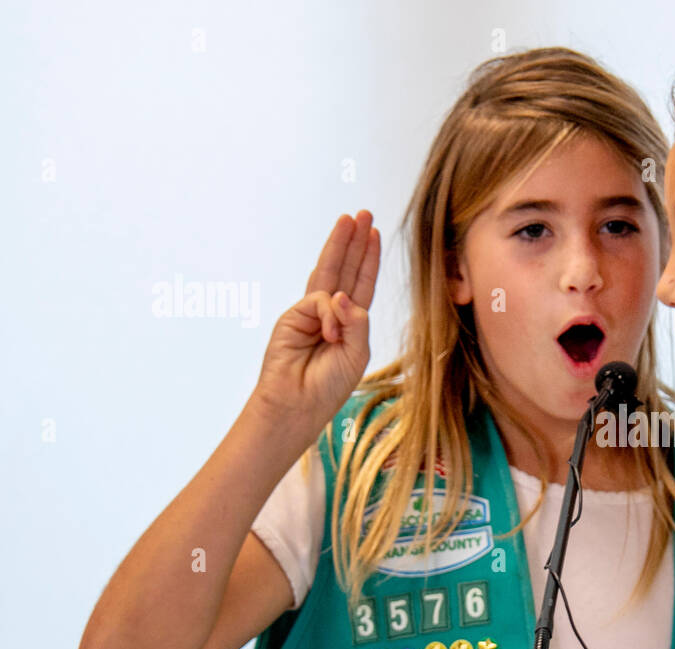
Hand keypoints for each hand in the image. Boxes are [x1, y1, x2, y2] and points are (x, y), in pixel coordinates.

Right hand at [252, 211, 379, 427]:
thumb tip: (341, 294)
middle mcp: (331, 313)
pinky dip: (330, 315)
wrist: (298, 402)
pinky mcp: (294, 316)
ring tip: (349, 219)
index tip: (374, 234)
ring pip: (329, 272)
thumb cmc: (329, 384)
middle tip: (363, 213)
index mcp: (351, 323)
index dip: (368, 259)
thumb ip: (357, 322)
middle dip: (354, 240)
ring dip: (340, 244)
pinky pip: (320, 301)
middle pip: (345, 269)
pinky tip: (330, 333)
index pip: (361, 283)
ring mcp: (311, 313)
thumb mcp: (357, 353)